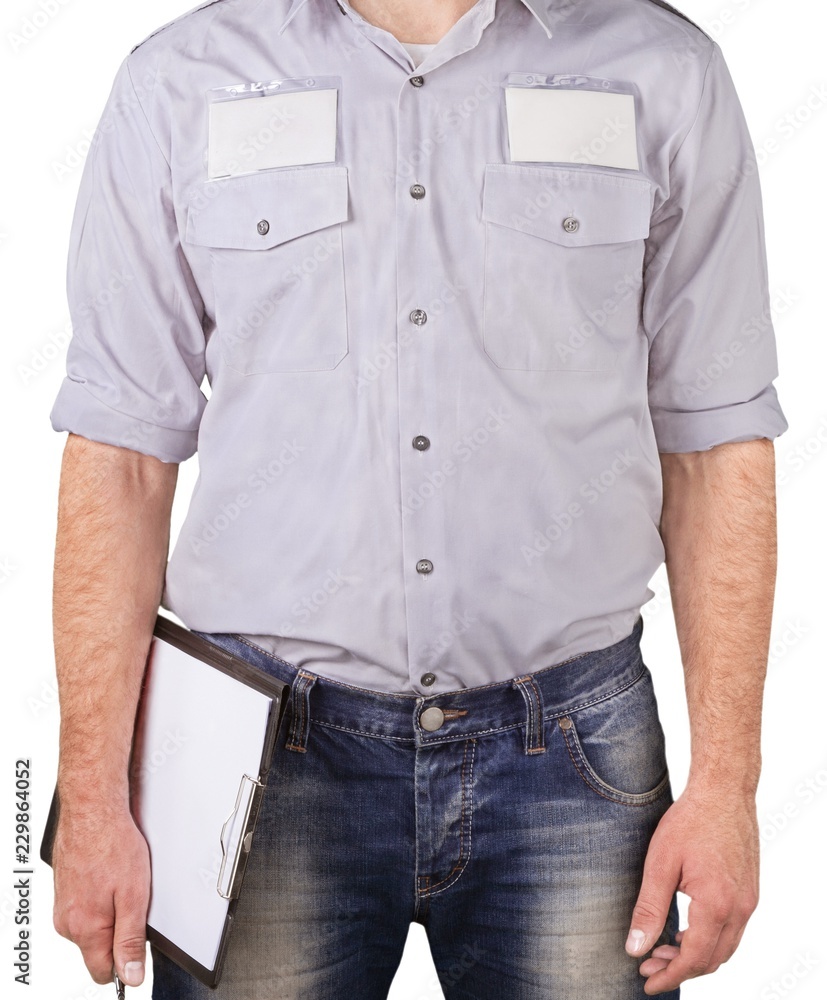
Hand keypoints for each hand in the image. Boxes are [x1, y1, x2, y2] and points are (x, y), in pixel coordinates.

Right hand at [52, 802, 150, 986]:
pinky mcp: (64, 889)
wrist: (92, 809)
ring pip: (93, 925)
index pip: (103, 972)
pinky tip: (109, 873)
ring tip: (121, 881)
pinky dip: (99, 895)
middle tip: (133, 899)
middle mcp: (67, 921)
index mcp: (85, 928)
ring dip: (110, 910)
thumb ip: (130, 940)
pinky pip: (86, 905)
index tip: (137, 946)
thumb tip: (132, 976)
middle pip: (99, 947)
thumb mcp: (134, 896)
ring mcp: (63, 905)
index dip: (125, 962)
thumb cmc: (113, 844)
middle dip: (119, 930)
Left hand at [624, 782, 759, 994]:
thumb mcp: (660, 863)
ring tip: (662, 951)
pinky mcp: (749, 892)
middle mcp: (740, 908)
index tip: (647, 982)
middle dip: (680, 969)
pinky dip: (709, 940)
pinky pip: (732, 930)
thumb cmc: (690, 821)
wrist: (724, 791)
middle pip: (712, 960)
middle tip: (648, 965)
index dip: (670, 975)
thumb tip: (636, 948)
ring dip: (695, 956)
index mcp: (716, 904)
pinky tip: (684, 932)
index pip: (695, 959)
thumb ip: (648, 908)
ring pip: (725, 947)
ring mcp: (749, 901)